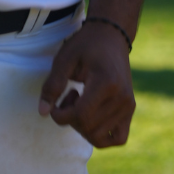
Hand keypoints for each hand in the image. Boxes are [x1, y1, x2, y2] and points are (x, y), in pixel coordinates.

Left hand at [38, 20, 134, 147]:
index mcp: (107, 83)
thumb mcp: (64, 59)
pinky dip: (101, 135)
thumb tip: (43, 113)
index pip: (81, 116)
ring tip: (81, 104)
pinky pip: (118, 138)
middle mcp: (122, 98)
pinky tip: (92, 117)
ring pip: (100, 137)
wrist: (110, 35)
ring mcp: (129, 105)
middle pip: (89, 128)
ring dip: (83, 127)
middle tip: (69, 97)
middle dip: (70, 120)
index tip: (56, 102)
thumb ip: (52, 85)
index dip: (61, 115)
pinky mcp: (130, 109)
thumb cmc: (85, 45)